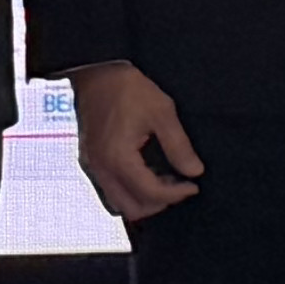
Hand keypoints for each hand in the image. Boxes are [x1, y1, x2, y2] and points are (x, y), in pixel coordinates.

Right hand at [73, 61, 203, 219]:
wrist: (94, 74)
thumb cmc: (127, 89)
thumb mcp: (161, 111)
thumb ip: (178, 145)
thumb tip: (194, 171)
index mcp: (119, 159)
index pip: (150, 193)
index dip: (176, 194)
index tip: (193, 185)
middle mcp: (101, 170)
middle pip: (132, 209)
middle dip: (160, 202)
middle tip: (179, 185)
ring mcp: (93, 168)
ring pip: (119, 204)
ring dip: (144, 199)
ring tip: (164, 180)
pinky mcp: (90, 162)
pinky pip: (110, 191)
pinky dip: (130, 191)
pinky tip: (146, 173)